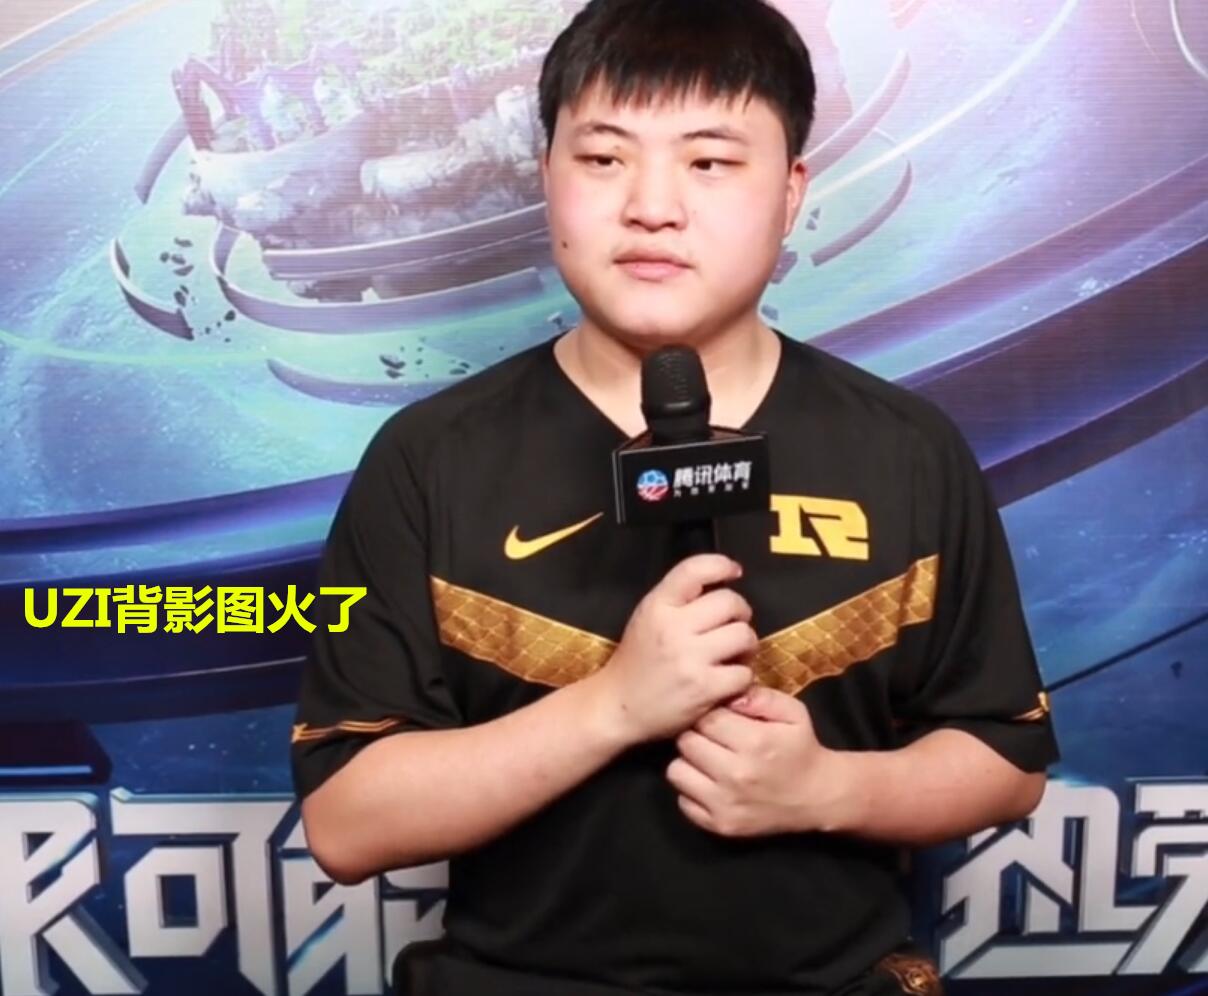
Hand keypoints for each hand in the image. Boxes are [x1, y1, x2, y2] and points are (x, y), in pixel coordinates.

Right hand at [592, 554, 756, 745]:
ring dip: (746, 645)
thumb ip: (678, 598)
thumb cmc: (637, 660)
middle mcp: (672, 628)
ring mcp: (689, 659)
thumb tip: (724, 582)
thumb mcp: (647, 617)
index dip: (722, 565)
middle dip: (740, 613)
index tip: (734, 572)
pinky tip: (727, 679)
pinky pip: (744, 672)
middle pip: (730, 602)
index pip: (695, 569)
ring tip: (733, 654)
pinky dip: (741, 676)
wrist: (618, 706)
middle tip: (732, 626)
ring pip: (744, 635)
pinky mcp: (704, 689)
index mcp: (657, 605)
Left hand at [667, 684, 854, 837]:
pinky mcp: (721, 825)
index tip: (718, 718)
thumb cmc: (801, 748)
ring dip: (689, 762)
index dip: (709, 713)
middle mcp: (736, 774)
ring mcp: (726, 803)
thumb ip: (759, 697)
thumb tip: (728, 693)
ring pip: (676, 772)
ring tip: (707, 759)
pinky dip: (691, 790)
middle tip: (711, 738)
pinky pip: (683, 801)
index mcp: (754, 742)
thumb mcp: (792, 712)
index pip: (706, 718)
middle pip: (686, 742)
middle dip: (696, 735)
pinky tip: (710, 783)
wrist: (818, 797)